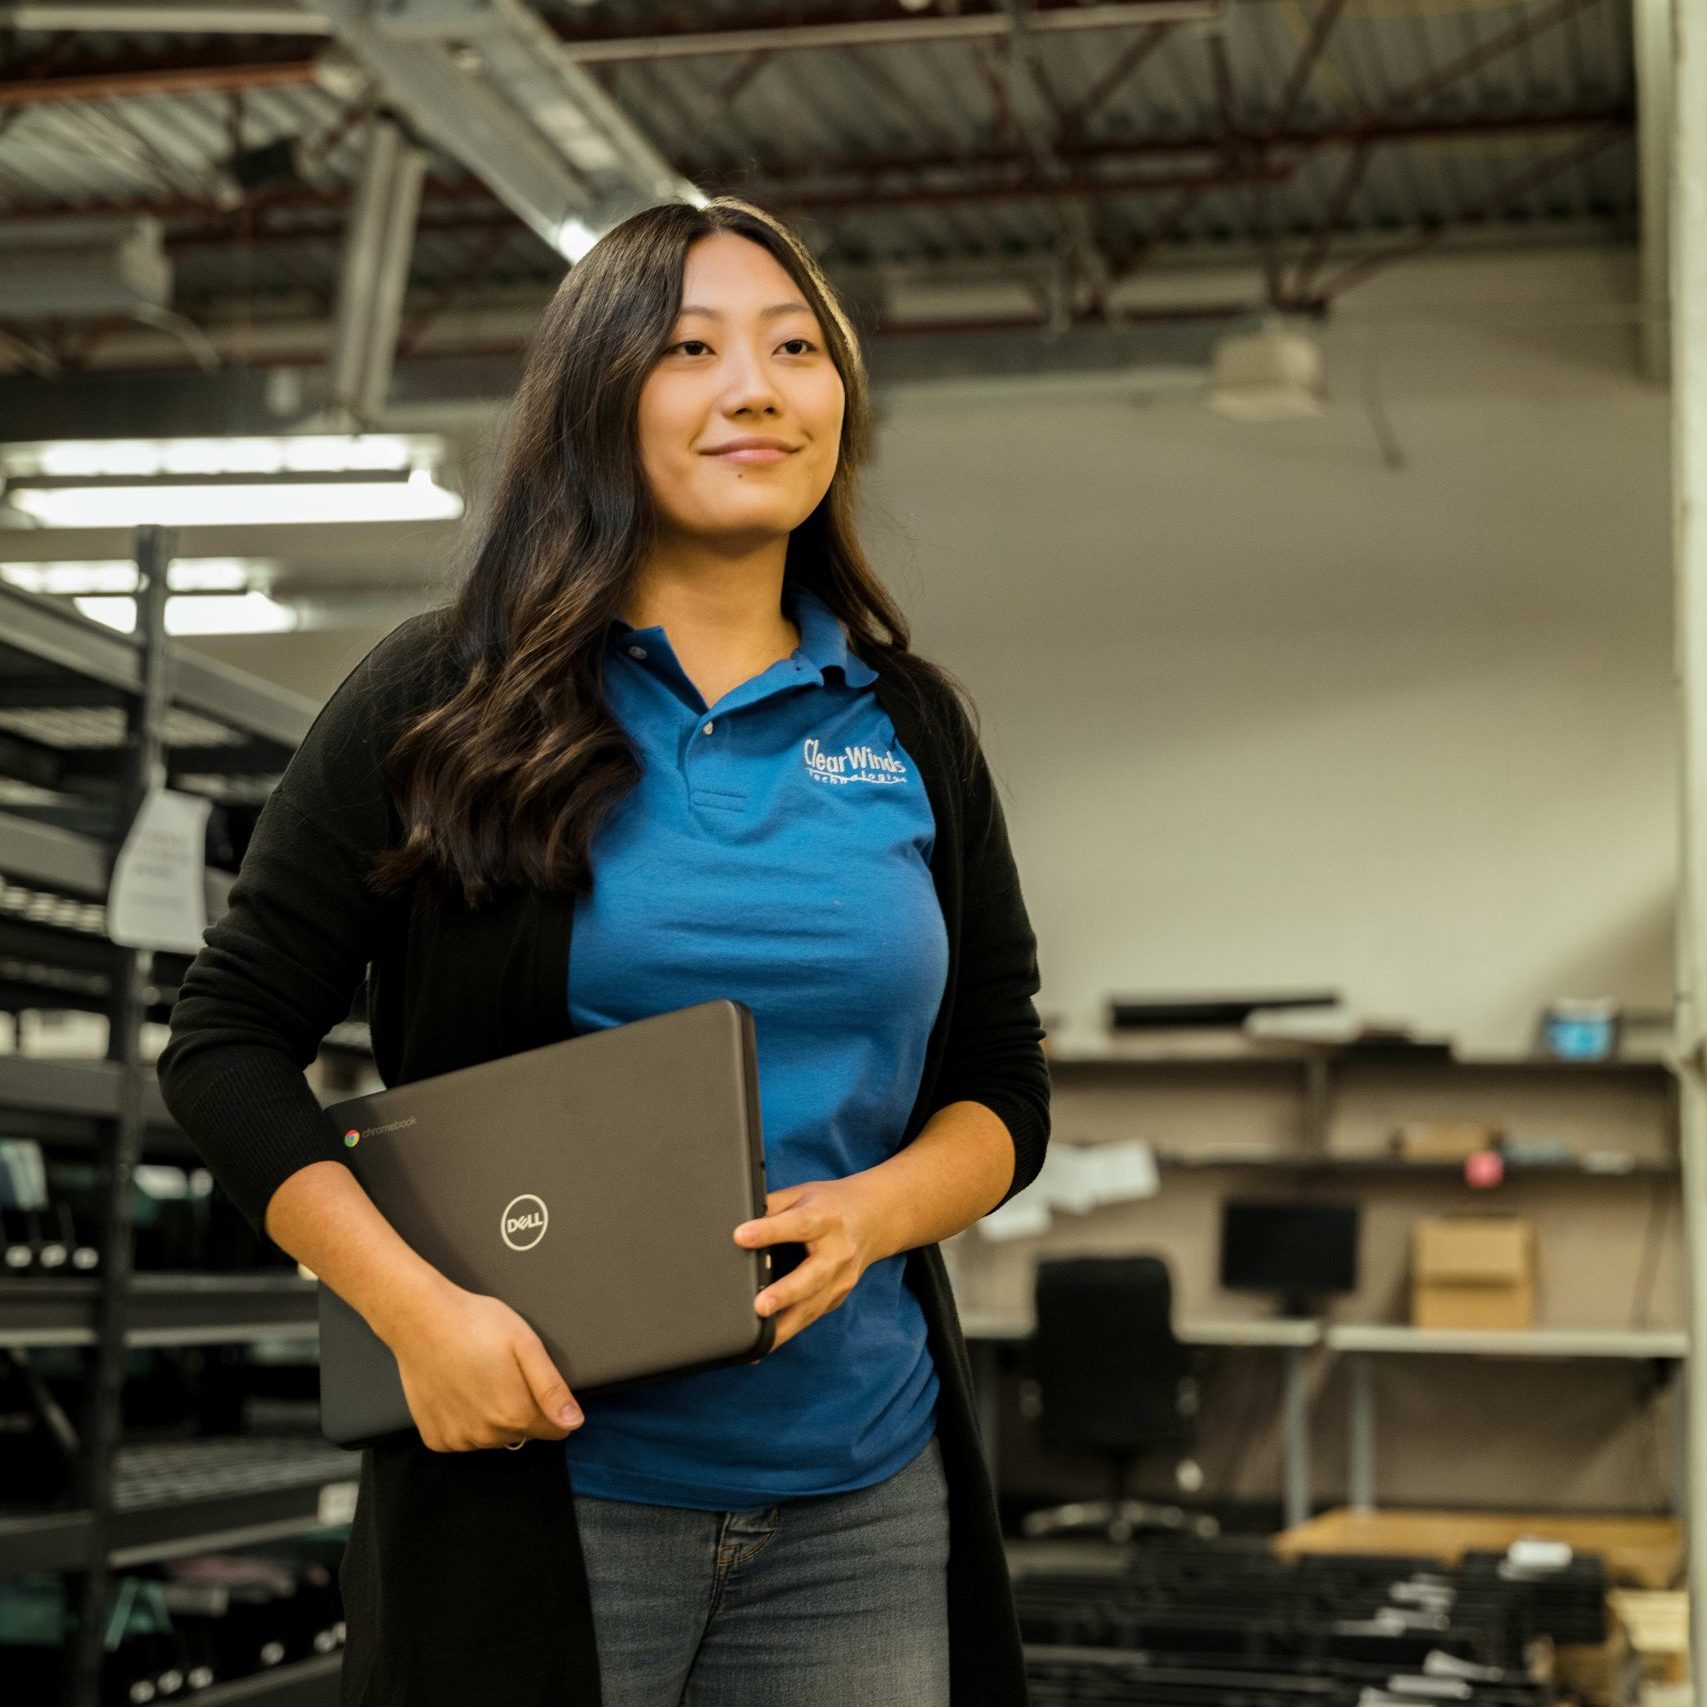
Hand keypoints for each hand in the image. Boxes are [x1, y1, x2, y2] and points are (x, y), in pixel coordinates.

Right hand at [384, 1278, 584, 1452]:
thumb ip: (552, 1388)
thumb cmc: (477, 1324)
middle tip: (502, 1371)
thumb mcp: (526, 1345)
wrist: (422, 1321)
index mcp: (515, 1414)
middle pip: (521, 1432)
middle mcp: (486, 1436)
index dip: (552, 1406)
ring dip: (491, 1417)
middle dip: (520, 1407)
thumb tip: (573, 1422)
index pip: (555, 1430)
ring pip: (492, 1437)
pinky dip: (464, 1421)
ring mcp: (457, 1440)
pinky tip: (458, 1391)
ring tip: (478, 1377)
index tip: (534, 1381)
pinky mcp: (435, 1438)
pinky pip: (462, 1438)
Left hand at [733, 1177, 887, 1351]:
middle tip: (759, 1306)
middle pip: (812, 1276)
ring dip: (784, 1326)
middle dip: (785, 1294)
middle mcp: (838, 1251)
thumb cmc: (831, 1205)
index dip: (769, 1231)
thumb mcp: (802, 1194)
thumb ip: (772, 1206)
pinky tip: (764, 1342)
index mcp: (826, 1218)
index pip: (798, 1225)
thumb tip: (737, 1219)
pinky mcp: (837, 1298)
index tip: (740, 1236)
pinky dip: (788, 1330)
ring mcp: (841, 1279)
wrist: (874, 1219)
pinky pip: (810, 1316)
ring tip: (755, 1339)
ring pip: (812, 1307)